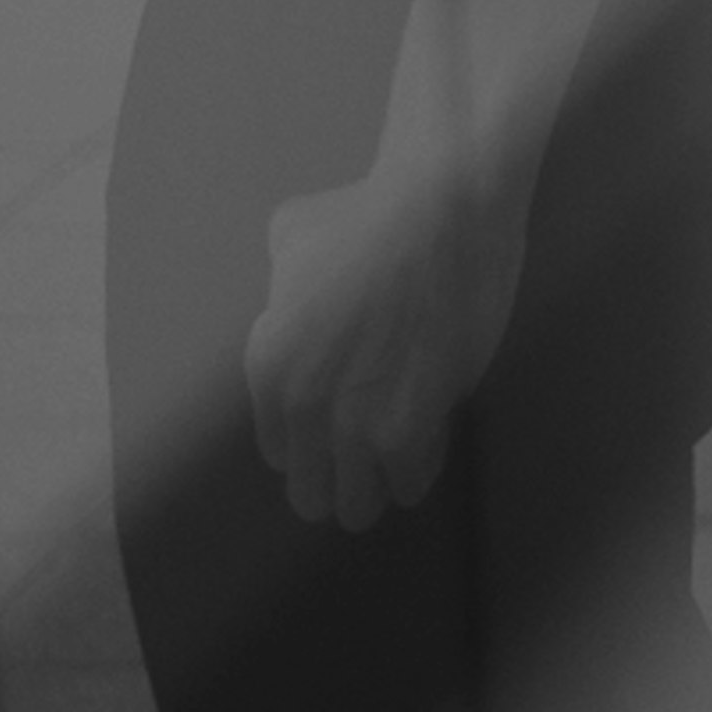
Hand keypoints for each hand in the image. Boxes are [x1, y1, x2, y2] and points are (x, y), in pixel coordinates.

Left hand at [248, 165, 528, 529]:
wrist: (442, 207)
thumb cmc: (369, 210)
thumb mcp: (292, 238)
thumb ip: (284, 288)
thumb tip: (294, 299)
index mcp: (268, 368)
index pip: (282, 451)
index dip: (314, 437)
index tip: (342, 418)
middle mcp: (304, 409)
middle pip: (313, 495)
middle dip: (340, 478)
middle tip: (371, 446)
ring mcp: (358, 424)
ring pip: (360, 504)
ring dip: (379, 483)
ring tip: (403, 450)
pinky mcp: (413, 426)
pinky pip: (410, 482)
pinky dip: (420, 467)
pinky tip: (432, 435)